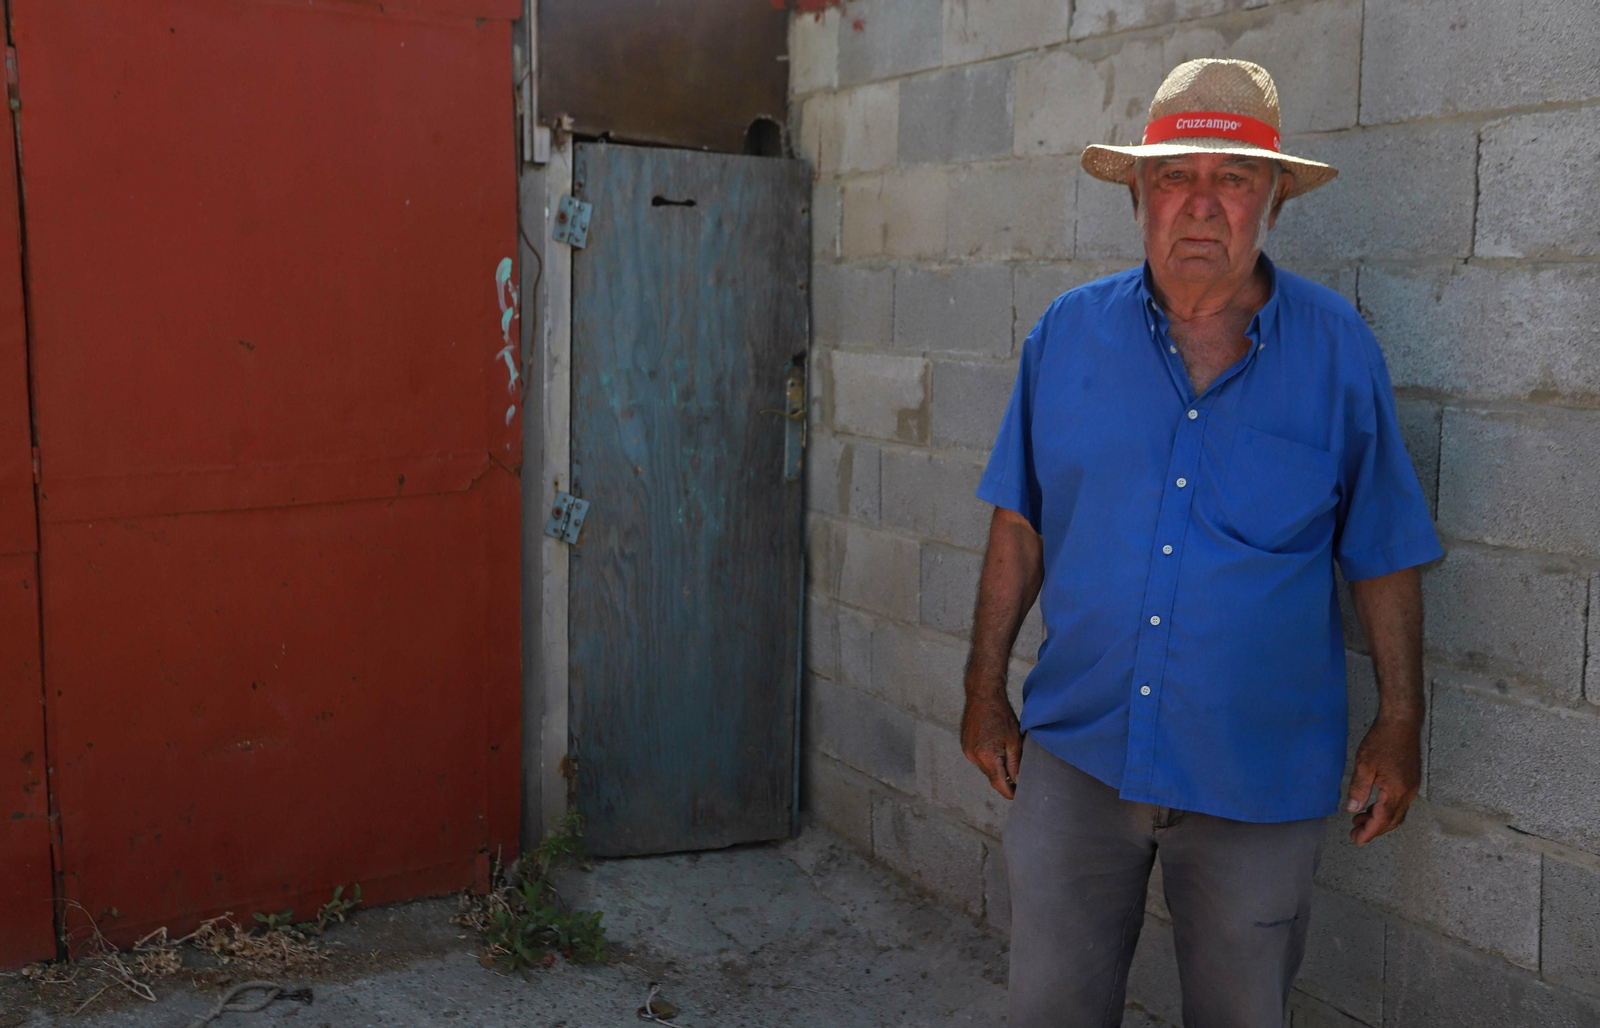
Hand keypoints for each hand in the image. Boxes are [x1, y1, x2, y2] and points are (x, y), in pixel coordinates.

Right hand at [961, 691, 1021, 798]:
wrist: (982, 695)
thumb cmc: (1001, 714)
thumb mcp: (1014, 740)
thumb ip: (1015, 764)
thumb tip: (1017, 782)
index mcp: (987, 757)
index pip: (999, 784)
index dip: (1010, 792)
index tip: (1019, 795)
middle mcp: (973, 757)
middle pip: (992, 777)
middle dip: (1005, 777)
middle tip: (1019, 773)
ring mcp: (967, 751)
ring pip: (986, 767)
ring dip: (996, 765)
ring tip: (1007, 752)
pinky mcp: (965, 745)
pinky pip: (979, 758)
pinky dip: (989, 757)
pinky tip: (995, 744)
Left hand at [1345, 716, 1421, 845]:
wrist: (1402, 722)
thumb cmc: (1382, 740)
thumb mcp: (1364, 764)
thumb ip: (1358, 789)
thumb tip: (1352, 809)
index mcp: (1396, 790)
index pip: (1382, 819)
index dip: (1369, 832)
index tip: (1356, 840)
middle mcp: (1408, 792)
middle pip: (1392, 821)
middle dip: (1373, 830)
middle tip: (1355, 834)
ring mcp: (1411, 787)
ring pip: (1397, 813)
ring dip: (1379, 820)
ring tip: (1358, 819)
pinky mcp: (1410, 781)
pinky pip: (1399, 803)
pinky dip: (1386, 809)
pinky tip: (1372, 806)